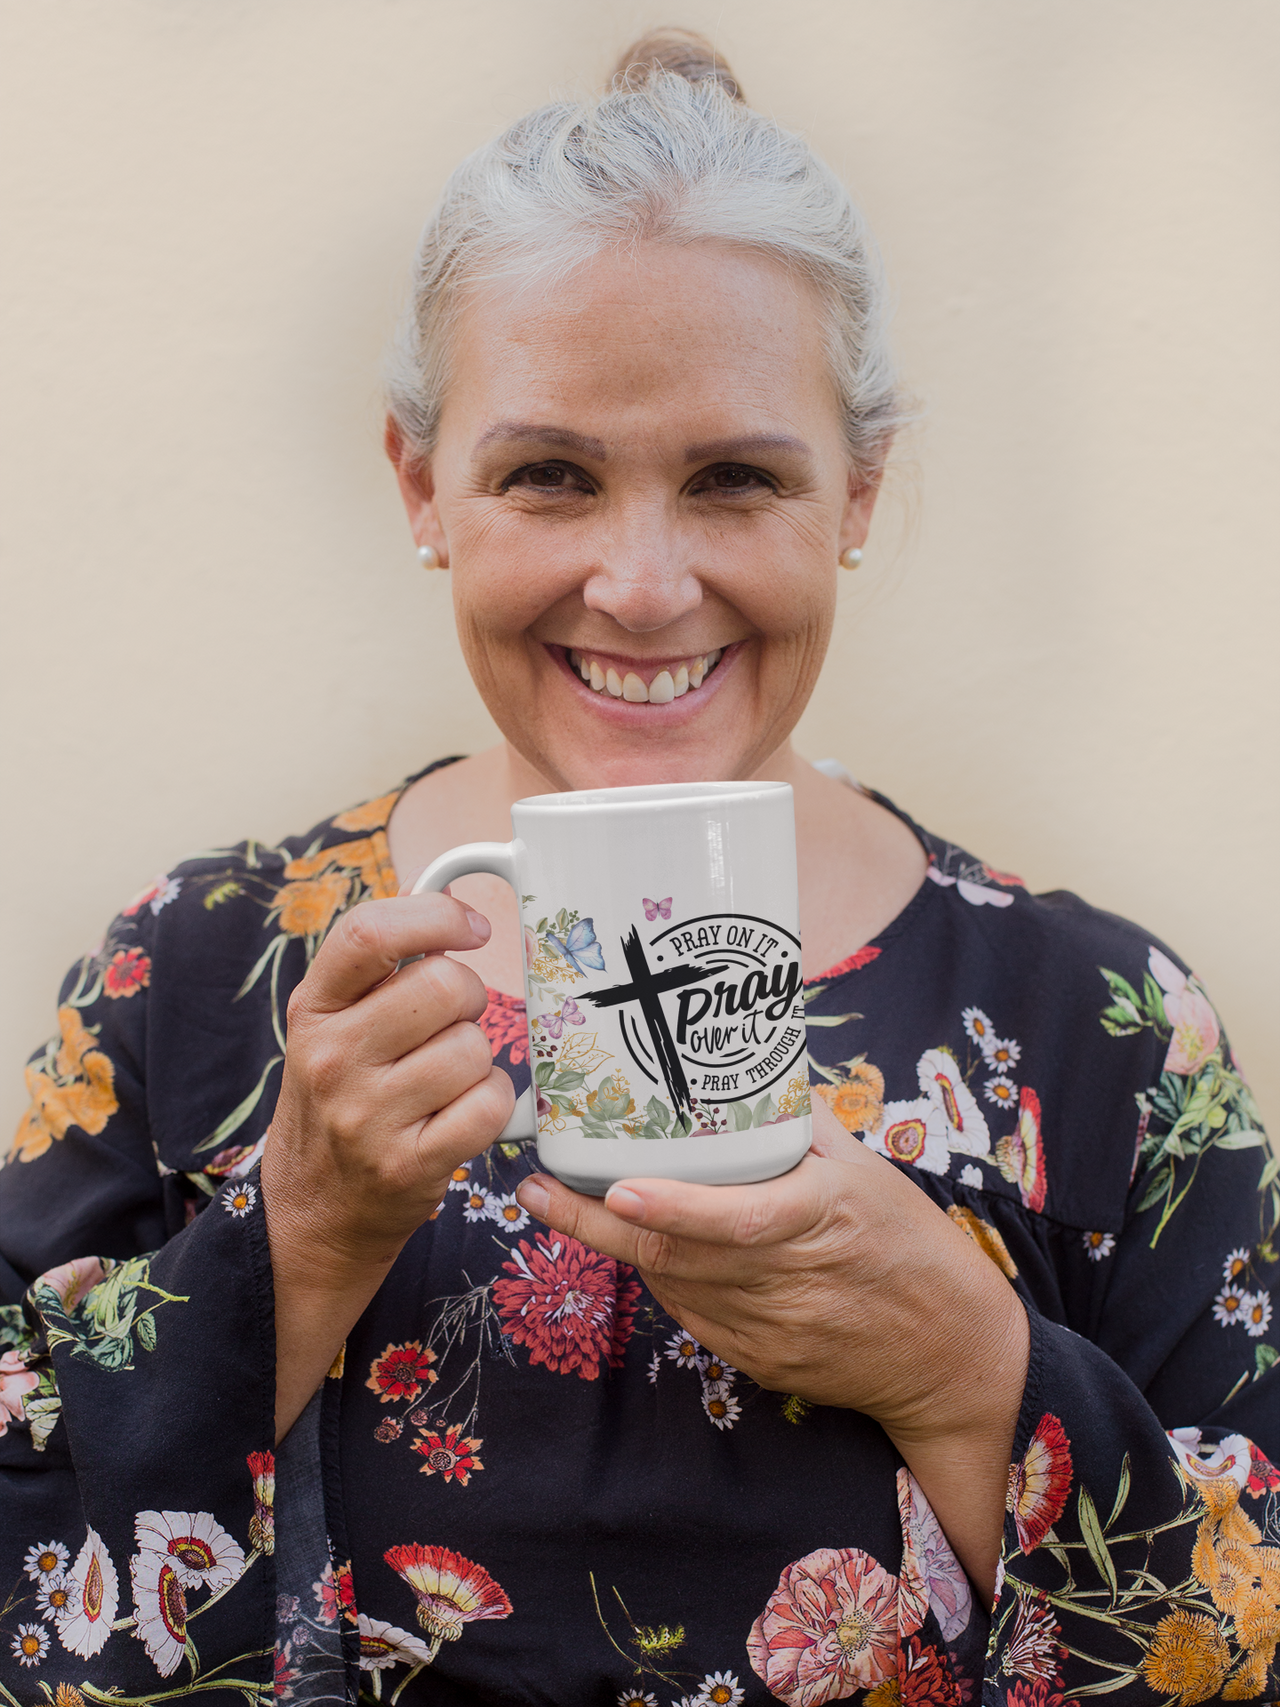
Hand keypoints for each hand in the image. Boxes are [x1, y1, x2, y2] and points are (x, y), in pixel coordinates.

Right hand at [261, 893, 514, 1435]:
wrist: (312, 1214)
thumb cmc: (340, 1100)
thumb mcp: (333, 1026)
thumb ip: (379, 967)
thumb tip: (441, 894)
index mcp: (313, 1008)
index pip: (370, 932)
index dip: (435, 915)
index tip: (471, 927)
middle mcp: (331, 1057)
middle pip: (446, 986)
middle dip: (470, 1000)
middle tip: (452, 1027)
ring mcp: (366, 1116)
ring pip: (475, 1048)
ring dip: (480, 1061)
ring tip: (446, 1082)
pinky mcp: (407, 1166)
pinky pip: (491, 1105)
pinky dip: (493, 1105)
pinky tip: (462, 1114)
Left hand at [514, 1097, 1027, 1596]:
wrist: (949, 1355)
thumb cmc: (913, 1247)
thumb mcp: (870, 1173)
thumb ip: (804, 1129)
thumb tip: (747, 1076)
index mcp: (822, 1218)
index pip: (738, 1218)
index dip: (674, 1206)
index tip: (617, 1186)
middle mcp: (788, 1278)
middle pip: (676, 1255)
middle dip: (593, 1223)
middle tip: (536, 1187)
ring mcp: (769, 1328)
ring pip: (673, 1284)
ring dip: (617, 1244)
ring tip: (565, 1200)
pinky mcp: (759, 1361)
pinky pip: (692, 1315)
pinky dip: (662, 1277)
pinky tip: (640, 1245)